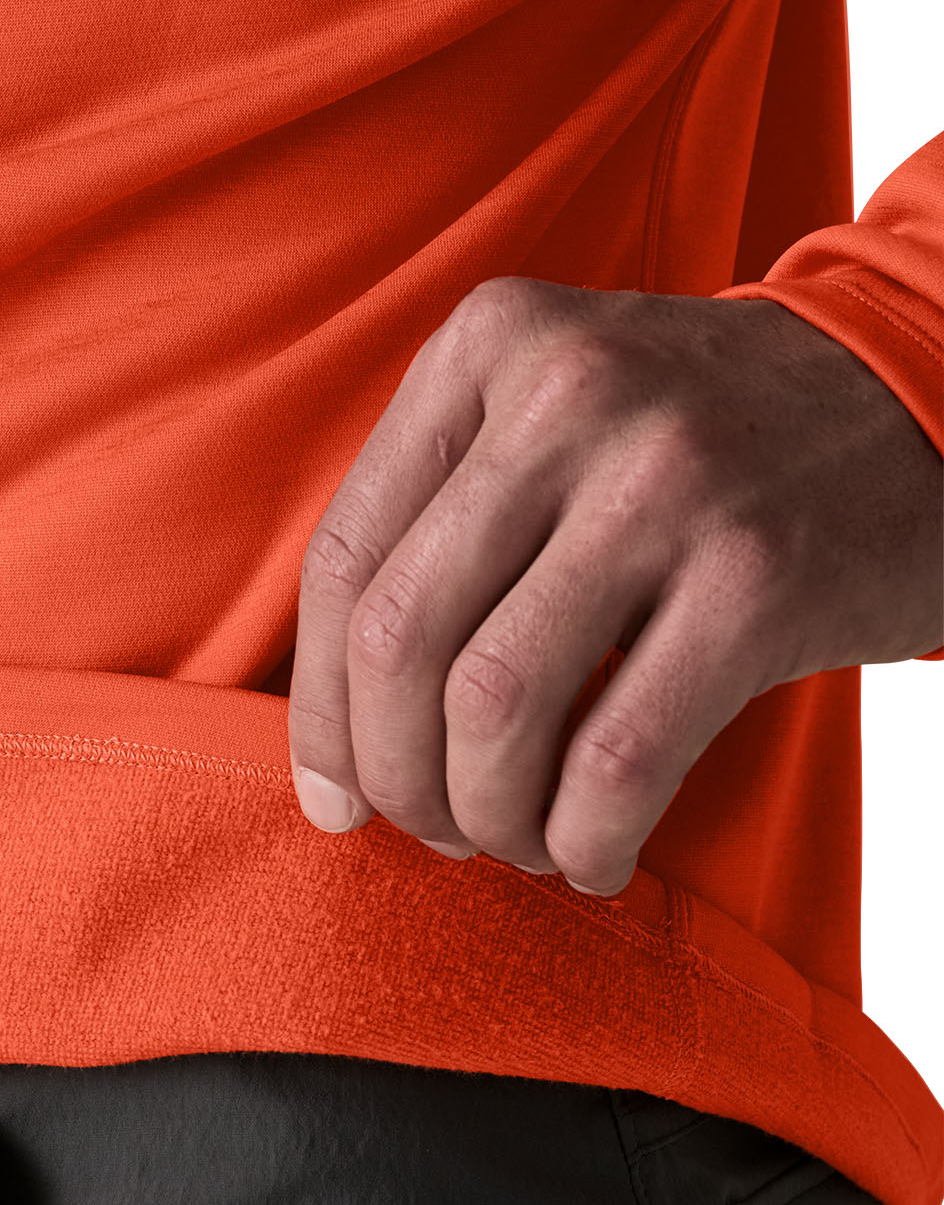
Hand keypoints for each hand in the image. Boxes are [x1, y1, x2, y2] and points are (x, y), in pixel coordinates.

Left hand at [287, 277, 943, 893]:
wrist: (920, 397)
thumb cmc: (692, 451)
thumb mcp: (550, 422)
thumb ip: (435, 533)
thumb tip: (331, 755)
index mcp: (488, 348)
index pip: (345, 565)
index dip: (322, 713)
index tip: (334, 795)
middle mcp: (567, 394)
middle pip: (400, 642)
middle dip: (394, 777)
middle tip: (429, 830)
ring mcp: (668, 481)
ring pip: (495, 706)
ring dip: (486, 815)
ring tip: (514, 841)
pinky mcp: (761, 577)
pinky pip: (619, 758)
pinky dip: (585, 838)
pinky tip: (594, 856)